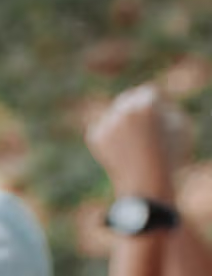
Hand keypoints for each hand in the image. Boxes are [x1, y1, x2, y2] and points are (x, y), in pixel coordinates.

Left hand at [87, 84, 177, 199]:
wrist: (145, 183)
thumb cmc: (168, 155)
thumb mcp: (180, 126)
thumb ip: (167, 107)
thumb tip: (153, 101)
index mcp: (147, 103)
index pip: (149, 92)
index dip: (155, 106)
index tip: (157, 121)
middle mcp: (124, 109)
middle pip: (128, 98)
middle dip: (135, 110)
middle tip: (140, 130)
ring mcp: (108, 122)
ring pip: (114, 113)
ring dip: (122, 122)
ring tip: (132, 143)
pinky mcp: (95, 135)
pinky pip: (102, 128)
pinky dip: (110, 136)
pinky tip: (119, 149)